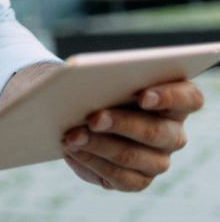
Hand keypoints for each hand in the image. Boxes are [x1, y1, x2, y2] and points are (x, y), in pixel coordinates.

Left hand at [62, 80, 204, 191]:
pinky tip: (74, 152)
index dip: (169, 97)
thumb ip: (109, 80)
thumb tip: (86, 83)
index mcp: (176, 102)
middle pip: (156, 131)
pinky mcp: (139, 180)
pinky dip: (93, 163)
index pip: (189, 98)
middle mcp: (173, 133)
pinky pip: (120, 177)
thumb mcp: (108, 82)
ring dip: (99, 146)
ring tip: (72, 137)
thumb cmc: (102, 92)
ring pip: (133, 156)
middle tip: (93, 119)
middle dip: (121, 124)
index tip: (143, 96)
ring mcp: (158, 160)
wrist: (83, 120)